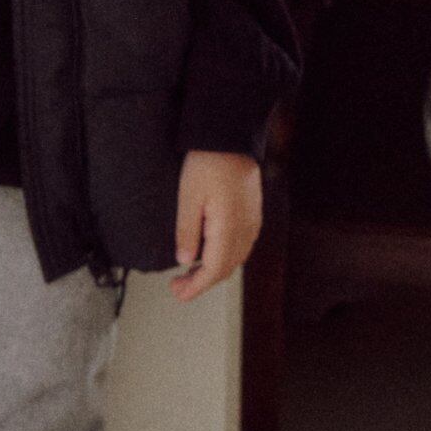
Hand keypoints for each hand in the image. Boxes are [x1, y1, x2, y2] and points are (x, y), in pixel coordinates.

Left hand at [170, 149, 260, 301]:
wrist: (231, 136)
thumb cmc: (208, 162)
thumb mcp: (188, 196)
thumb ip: (186, 231)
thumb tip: (185, 261)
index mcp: (229, 230)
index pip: (214, 270)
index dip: (195, 287)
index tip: (178, 294)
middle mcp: (245, 230)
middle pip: (226, 269)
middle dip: (201, 282)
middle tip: (178, 286)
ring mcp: (252, 222)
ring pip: (235, 258)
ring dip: (213, 270)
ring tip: (190, 271)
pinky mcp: (253, 213)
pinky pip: (241, 245)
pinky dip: (224, 256)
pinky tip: (210, 251)